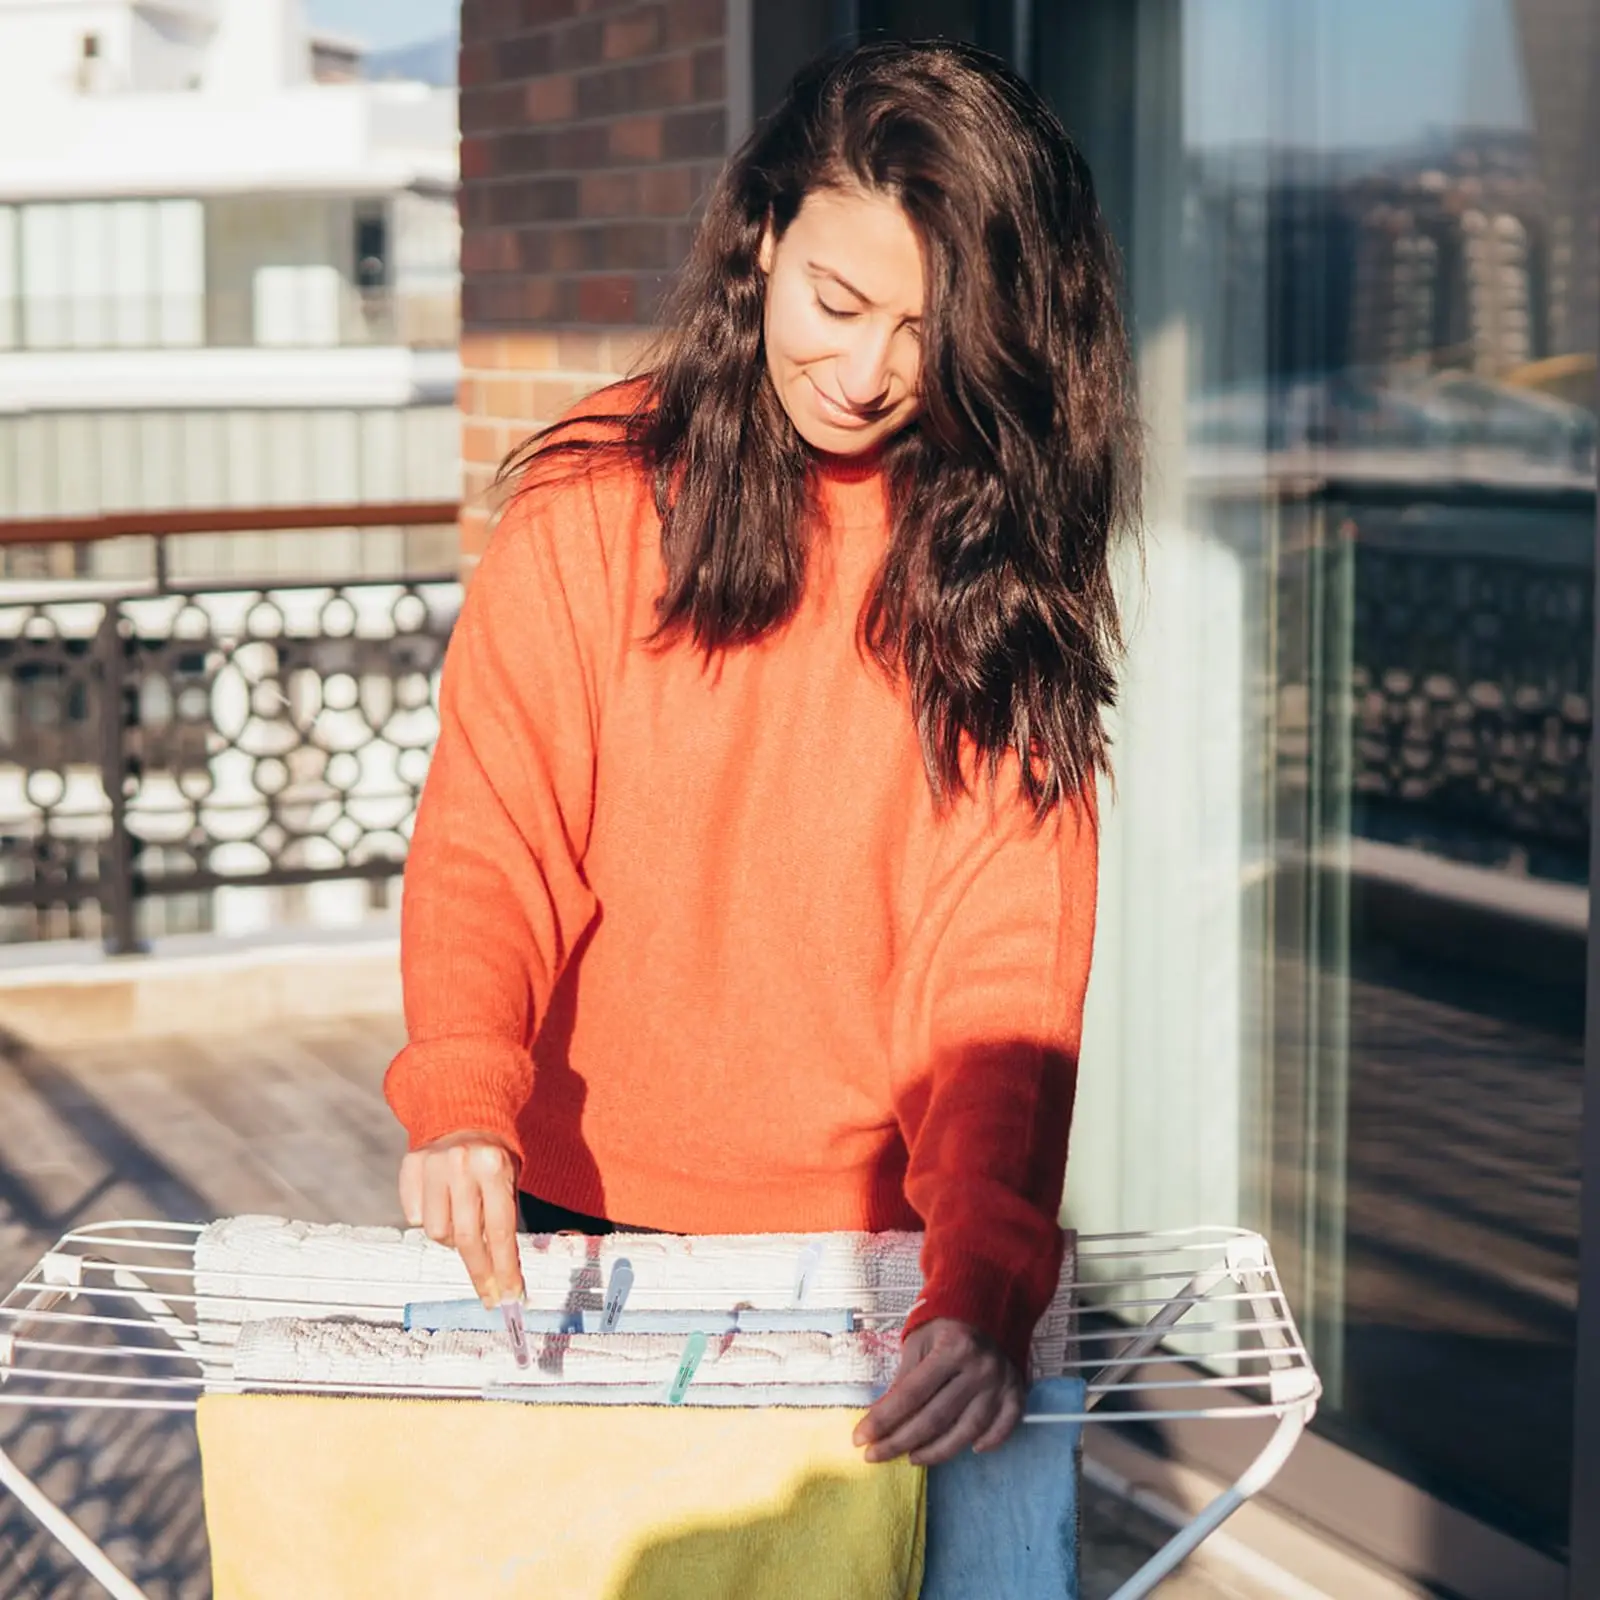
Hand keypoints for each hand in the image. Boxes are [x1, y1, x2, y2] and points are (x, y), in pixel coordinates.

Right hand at [398, 1130, 523, 1310]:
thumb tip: (504, 1275)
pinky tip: (442, 1204)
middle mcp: (461, 1165)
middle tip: (489, 1294)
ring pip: (437, 1233)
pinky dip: (430, 1220)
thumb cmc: (492, 1156)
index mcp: (494, 1166)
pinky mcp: (410, 1167)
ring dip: (453, 1240)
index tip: (509, 1296)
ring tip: (463, 1222)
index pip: (499, 1229)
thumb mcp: (510, 1177)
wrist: (462, 1112)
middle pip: (467, 1238)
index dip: (504, 1268)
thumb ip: (503, 1217)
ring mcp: (432, 1165)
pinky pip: (416, 1217)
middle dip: (480, 1272)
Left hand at [854, 1318, 1024, 1465]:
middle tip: (875, 1456)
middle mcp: (979, 1368)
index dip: (883, 1420)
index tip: (860, 1440)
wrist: (989, 1304)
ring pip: (967, 1430)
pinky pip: (1004, 1427)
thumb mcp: (918, 1340)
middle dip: (900, 1442)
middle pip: (936, 1418)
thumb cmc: (946, 1323)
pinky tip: (969, 1450)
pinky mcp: (1017, 1392)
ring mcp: (1001, 1383)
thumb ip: (904, 1377)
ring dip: (937, 1451)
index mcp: (952, 1348)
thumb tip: (882, 1417)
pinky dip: (988, 1442)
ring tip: (912, 1457)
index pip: (911, 1394)